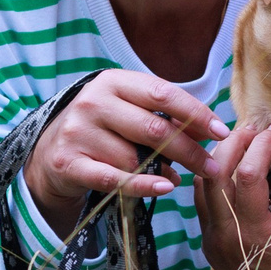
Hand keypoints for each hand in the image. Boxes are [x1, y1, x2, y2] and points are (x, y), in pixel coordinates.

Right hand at [25, 69, 230, 228]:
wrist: (49, 150)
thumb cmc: (103, 127)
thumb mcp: (129, 109)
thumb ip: (164, 114)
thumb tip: (209, 132)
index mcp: (113, 82)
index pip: (163, 93)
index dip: (196, 113)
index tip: (221, 132)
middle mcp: (93, 102)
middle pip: (154, 128)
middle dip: (190, 150)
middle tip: (212, 167)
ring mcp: (77, 132)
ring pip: (135, 156)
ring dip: (164, 171)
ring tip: (176, 178)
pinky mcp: (68, 162)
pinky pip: (114, 178)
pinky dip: (143, 185)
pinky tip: (164, 188)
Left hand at [195, 122, 270, 269]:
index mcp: (254, 236)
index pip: (247, 175)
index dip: (262, 146)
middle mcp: (224, 237)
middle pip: (215, 174)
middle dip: (234, 142)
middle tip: (256, 126)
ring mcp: (211, 241)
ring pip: (202, 186)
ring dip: (219, 158)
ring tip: (242, 140)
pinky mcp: (208, 244)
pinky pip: (202, 203)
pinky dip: (214, 179)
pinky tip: (232, 168)